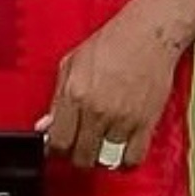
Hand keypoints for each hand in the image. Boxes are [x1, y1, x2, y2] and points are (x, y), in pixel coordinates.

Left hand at [41, 11, 183, 168]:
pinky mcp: (145, 123)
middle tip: (80, 144)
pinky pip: (132, 159)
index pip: (58, 142)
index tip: (58, 146)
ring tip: (100, 142)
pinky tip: (121, 151)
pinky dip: (126, 161)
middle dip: (77, 155)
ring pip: (105, 160)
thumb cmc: (111, 42)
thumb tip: (46, 125)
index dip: (55, 148)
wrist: (148, 34)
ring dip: (101, 155)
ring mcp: (122, 119)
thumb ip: (57, 98)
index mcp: (75, 93)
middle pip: (81, 157)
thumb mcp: (72, 62)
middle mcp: (97, 110)